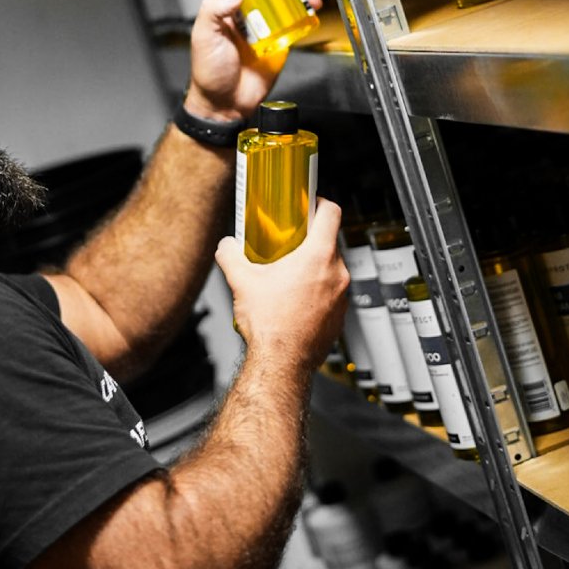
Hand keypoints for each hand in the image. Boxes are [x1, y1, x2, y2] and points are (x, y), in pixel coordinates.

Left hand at [185, 0, 323, 122]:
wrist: (226, 103)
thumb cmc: (208, 71)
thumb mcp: (204, 36)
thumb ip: (213, 10)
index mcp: (225, 6)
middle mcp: (247, 12)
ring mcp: (265, 25)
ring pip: (285, 1)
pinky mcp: (280, 40)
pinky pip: (295, 22)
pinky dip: (306, 13)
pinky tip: (312, 9)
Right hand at [215, 197, 347, 373]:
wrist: (280, 363)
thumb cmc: (270, 325)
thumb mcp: (242, 282)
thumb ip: (230, 255)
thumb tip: (226, 246)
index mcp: (317, 257)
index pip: (331, 213)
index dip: (320, 204)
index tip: (310, 206)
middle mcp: (336, 274)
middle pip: (329, 243)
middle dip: (309, 243)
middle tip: (289, 247)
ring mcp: (341, 297)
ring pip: (331, 270)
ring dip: (314, 270)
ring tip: (289, 278)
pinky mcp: (339, 317)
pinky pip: (331, 295)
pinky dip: (317, 293)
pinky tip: (296, 302)